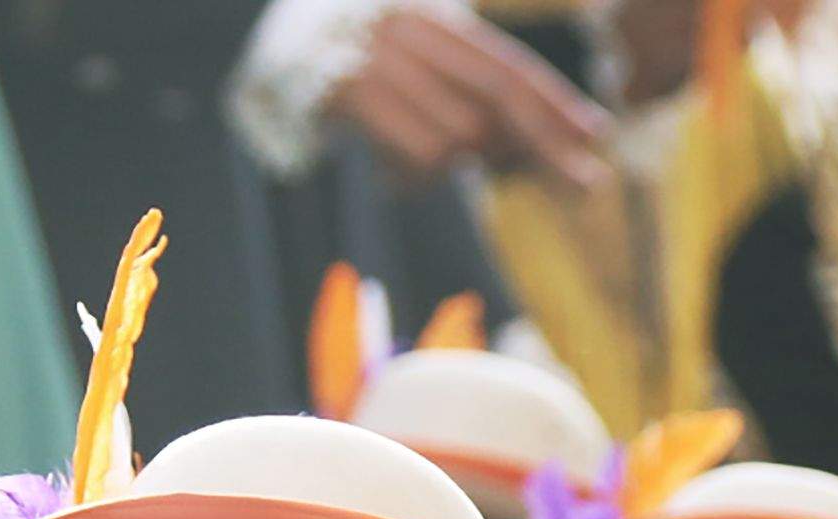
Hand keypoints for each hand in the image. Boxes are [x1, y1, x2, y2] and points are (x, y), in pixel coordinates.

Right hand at [327, 9, 608, 186]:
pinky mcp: (349, 90)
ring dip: (447, 167)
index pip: (507, 62)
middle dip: (547, 142)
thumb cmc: (329, 58)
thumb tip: (513, 142)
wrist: (241, 36)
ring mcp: (379, 58)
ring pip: (458, 135)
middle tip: (586, 183)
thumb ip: (453, 85)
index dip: (555, 101)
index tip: (596, 135)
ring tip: (403, 169)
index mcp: (430, 14)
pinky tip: (387, 175)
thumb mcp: (400, 54)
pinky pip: (415, 150)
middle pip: (499, 93)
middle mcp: (410, 27)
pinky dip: (412, 176)